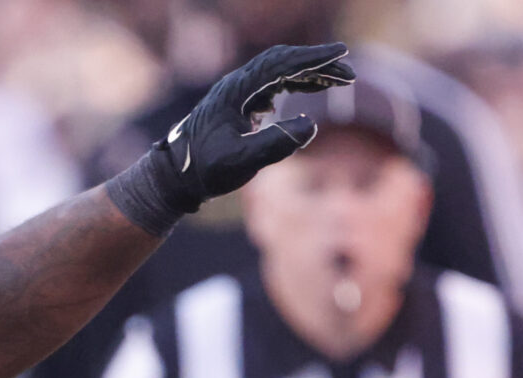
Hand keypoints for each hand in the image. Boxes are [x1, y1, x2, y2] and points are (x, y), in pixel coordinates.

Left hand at [108, 43, 352, 231]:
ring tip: (339, 83)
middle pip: (283, 62)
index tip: (341, 53)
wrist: (174, 177)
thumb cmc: (204, 170)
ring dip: (309, 75)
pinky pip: (272, 85)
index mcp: (237, 90)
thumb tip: (310, 124)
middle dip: (317, 65)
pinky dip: (295, 85)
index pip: (281, 63)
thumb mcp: (240, 162)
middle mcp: (237, 85)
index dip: (313, 58)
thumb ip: (275, 143)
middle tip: (348, 74)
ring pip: (279, 72)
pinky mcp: (239, 104)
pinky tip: (310, 92)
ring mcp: (237, 93)